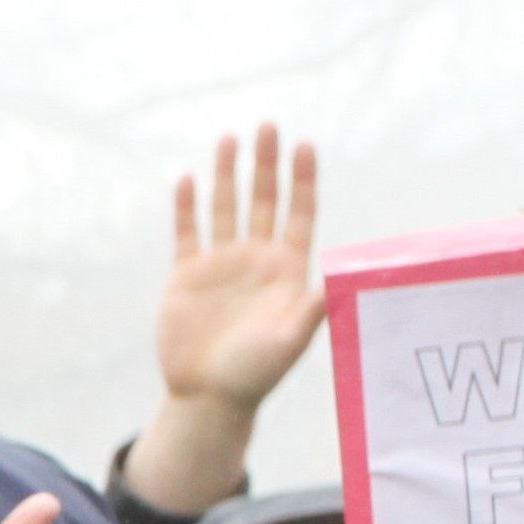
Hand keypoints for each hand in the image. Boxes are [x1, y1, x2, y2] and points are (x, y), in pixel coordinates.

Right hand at [131, 125, 322, 515]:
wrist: (207, 397)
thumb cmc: (255, 375)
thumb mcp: (289, 342)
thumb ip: (311, 310)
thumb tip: (337, 280)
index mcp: (287, 270)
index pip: (299, 213)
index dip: (302, 180)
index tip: (305, 146)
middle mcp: (256, 259)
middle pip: (263, 200)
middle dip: (266, 164)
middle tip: (267, 126)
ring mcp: (221, 264)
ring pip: (225, 208)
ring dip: (228, 174)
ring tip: (230, 138)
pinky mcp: (187, 275)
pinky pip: (188, 232)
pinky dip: (187, 206)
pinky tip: (189, 178)